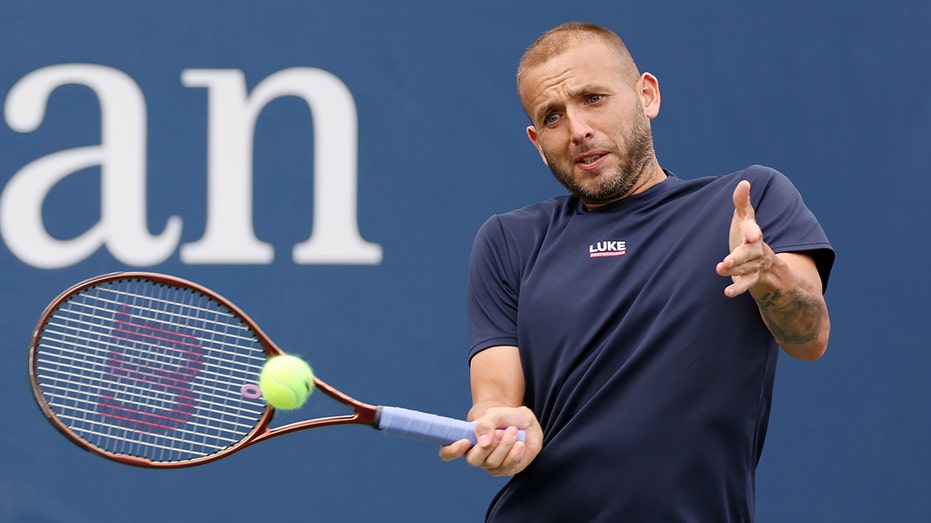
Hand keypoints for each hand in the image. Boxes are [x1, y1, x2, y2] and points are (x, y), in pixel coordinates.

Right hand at [438, 406, 542, 476]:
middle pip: (473, 460)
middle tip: (500, 431)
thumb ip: (485, 425)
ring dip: (505, 445)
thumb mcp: (494, 414)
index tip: (465, 441)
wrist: (525, 421)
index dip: (452, 451)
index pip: (447, 452)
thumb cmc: (505, 417)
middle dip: (489, 446)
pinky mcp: (506, 470)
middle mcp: (476, 455)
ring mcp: (490, 465)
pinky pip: (508, 467)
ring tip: (513, 431)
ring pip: (493, 463)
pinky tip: (520, 443)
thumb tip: (482, 443)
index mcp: (466, 441)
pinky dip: (515, 453)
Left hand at [716, 180, 775, 296]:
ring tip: (720, 269)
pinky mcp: (751, 280)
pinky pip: (746, 285)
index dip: (753, 232)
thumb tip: (744, 182)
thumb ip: (742, 202)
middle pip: (749, 253)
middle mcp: (757, 250)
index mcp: (754, 235)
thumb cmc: (749, 237)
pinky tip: (727, 292)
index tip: (753, 234)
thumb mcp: (745, 219)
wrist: (769, 266)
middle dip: (739, 256)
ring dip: (734, 270)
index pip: (754, 232)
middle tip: (726, 261)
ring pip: (746, 268)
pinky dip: (737, 289)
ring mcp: (755, 266)